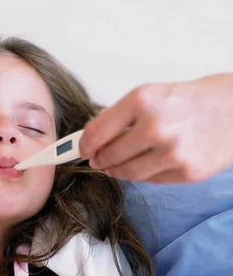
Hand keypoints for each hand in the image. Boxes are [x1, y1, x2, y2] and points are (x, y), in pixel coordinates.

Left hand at [79, 73, 232, 182]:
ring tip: (116, 165)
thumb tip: (93, 136)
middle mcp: (156, 127)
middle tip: (98, 159)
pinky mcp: (187, 173)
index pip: (96, 132)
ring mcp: (173, 153)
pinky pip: (152, 180)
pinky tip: (147, 164)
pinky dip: (144, 175)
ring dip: (117, 170)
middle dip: (99, 159)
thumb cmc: (194, 99)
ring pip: (128, 173)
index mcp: (143, 100)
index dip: (83, 145)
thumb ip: (123, 116)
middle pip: (109, 156)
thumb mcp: (155, 94)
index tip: (80, 149)